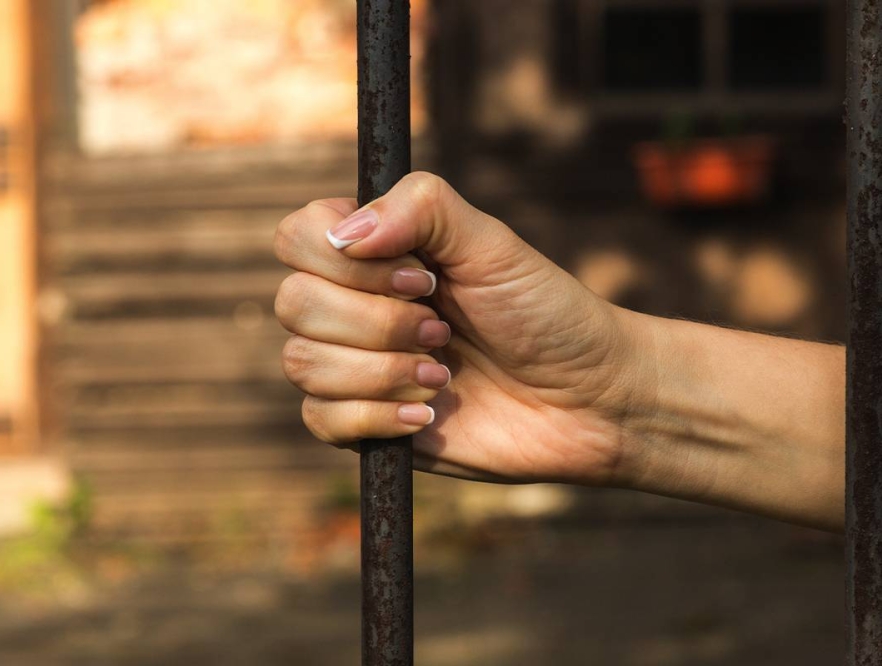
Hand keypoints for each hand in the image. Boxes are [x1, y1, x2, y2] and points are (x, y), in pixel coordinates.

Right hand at [273, 173, 638, 484]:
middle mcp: (355, 305)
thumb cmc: (546, 313)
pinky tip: (428, 413)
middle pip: (294, 303)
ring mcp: (356, 366)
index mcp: (376, 252)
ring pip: (302, 362)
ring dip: (382, 371)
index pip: (299, 236)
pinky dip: (376, 416)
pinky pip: (320, 419)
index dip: (344, 260)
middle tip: (444, 330)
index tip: (422, 275)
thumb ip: (422, 208)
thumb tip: (343, 232)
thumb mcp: (492, 244)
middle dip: (377, 323)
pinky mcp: (364, 424)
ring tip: (444, 375)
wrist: (587, 400)